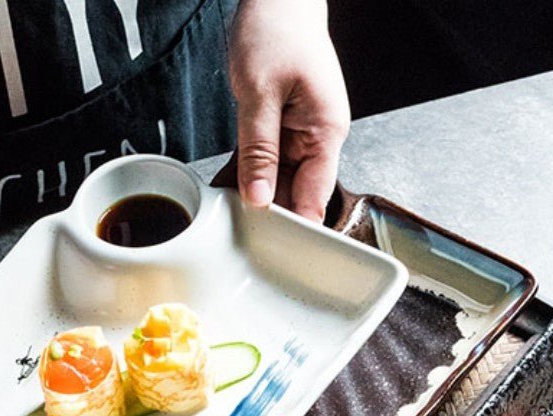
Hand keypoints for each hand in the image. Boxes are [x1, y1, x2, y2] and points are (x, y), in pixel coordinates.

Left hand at [229, 0, 349, 222]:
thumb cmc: (277, 28)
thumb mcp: (260, 92)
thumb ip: (258, 150)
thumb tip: (259, 198)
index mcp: (326, 133)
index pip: (315, 197)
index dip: (295, 226)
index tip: (273, 249)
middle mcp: (319, 138)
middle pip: (297, 193)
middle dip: (270, 215)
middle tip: (241, 238)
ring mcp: (301, 134)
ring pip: (278, 180)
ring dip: (255, 195)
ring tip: (228, 216)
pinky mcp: (283, 127)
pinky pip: (266, 160)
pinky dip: (247, 174)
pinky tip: (227, 189)